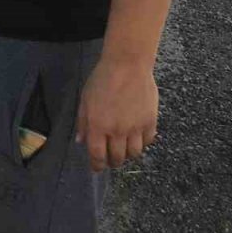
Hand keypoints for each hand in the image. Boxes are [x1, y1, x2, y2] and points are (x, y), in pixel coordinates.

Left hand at [76, 56, 158, 171]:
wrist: (127, 65)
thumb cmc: (102, 79)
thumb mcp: (85, 99)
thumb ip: (83, 122)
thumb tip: (81, 141)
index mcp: (98, 126)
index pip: (97, 155)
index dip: (97, 165)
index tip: (97, 168)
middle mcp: (117, 131)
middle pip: (117, 158)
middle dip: (112, 162)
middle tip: (110, 159)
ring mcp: (136, 127)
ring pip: (134, 153)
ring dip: (127, 155)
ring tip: (124, 149)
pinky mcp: (150, 122)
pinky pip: (148, 141)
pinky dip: (142, 143)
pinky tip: (137, 137)